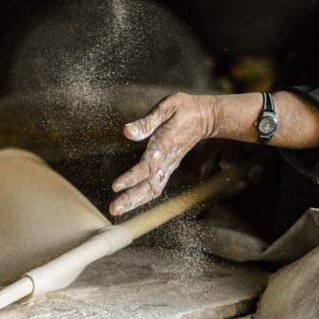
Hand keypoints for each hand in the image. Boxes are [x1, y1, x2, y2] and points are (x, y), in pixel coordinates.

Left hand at [110, 92, 212, 215]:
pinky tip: (131, 203)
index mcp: (163, 146)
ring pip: (153, 189)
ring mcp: (168, 166)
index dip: (131, 178)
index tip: (115, 186)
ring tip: (118, 209)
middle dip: (131, 199)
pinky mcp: (168, 167)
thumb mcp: (165, 108)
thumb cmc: (183, 109)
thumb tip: (126, 131)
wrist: (204, 117)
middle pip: (149, 185)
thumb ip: (146, 122)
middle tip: (113, 209)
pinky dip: (143, 197)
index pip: (146, 167)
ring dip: (135, 201)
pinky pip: (156, 187)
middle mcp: (166, 160)